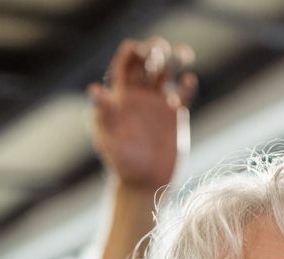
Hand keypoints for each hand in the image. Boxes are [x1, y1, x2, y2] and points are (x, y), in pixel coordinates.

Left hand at [88, 37, 196, 192]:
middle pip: (149, 61)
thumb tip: (94, 90)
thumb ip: (104, 114)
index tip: (142, 52)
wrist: (143, 184)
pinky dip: (188, 84)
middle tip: (160, 52)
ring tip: (182, 55)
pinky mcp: (177, 116)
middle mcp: (142, 96)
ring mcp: (160, 105)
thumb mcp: (110, 139)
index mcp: (123, 96)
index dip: (134, 51)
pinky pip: (185, 93)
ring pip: (168, 72)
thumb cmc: (121, 163)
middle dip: (155, 49)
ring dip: (174, 59)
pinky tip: (188, 82)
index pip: (126, 62)